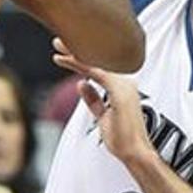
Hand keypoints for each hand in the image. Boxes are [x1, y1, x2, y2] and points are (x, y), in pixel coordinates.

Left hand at [52, 38, 150, 163]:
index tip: (65, 51)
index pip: (99, 68)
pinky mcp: (119, 91)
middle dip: (76, 49)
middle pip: (98, 61)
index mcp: (123, 87)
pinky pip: (97, 72)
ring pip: (95, 63)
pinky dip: (81, 64)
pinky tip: (67, 59)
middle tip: (58, 40)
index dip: (80, 58)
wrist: (135, 152)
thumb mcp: (103, 116)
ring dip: (76, 53)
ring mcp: (124, 85)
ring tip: (59, 46)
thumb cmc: (122, 137)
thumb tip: (81, 84)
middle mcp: (126, 82)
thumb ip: (93, 100)